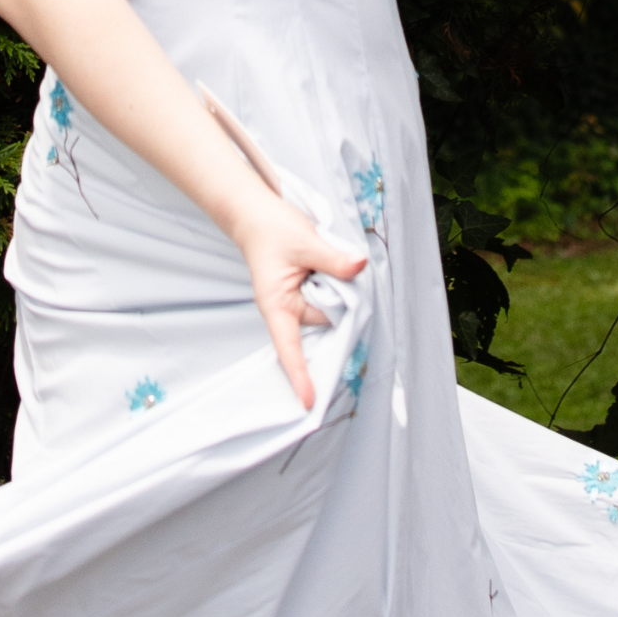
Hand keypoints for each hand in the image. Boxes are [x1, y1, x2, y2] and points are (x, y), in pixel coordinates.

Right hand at [233, 202, 369, 409]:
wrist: (257, 216)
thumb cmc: (271, 230)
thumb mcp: (305, 242)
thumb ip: (333, 259)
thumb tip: (360, 266)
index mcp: (277, 305)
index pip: (290, 347)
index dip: (300, 374)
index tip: (309, 400)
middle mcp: (287, 310)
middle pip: (324, 321)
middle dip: (340, 303)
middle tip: (338, 269)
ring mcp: (297, 303)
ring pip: (330, 308)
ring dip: (339, 290)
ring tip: (327, 260)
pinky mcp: (306, 293)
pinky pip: (329, 298)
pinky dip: (336, 285)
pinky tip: (333, 267)